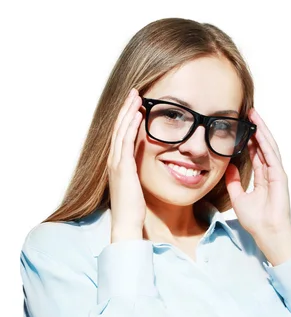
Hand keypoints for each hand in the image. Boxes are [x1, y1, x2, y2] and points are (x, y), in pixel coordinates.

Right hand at [107, 88, 146, 239]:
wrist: (127, 224)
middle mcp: (113, 161)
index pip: (121, 135)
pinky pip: (126, 141)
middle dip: (126, 109)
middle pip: (118, 128)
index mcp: (117, 165)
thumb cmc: (134, 210)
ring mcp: (116, 163)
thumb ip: (139, 174)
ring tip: (137, 96)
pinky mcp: (123, 168)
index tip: (134, 104)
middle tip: (135, 92)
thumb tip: (151, 167)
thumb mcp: (137, 187)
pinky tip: (138, 113)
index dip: (126, 118)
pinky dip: (131, 125)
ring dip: (128, 111)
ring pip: (121, 130)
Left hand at [224, 107, 290, 238]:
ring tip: (254, 115)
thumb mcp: (238, 197)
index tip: (241, 126)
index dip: (248, 139)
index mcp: (262, 177)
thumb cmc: (256, 220)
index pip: (255, 153)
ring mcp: (276, 173)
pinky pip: (272, 156)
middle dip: (256, 129)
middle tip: (248, 112)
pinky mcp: (280, 176)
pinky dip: (266, 143)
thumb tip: (228, 166)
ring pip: (268, 147)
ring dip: (262, 131)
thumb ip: (233, 182)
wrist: (267, 232)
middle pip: (262, 146)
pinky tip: (260, 132)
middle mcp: (270, 173)